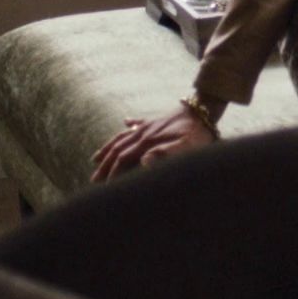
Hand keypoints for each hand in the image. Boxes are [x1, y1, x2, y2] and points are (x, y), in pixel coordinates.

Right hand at [90, 105, 215, 182]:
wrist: (204, 110)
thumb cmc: (196, 133)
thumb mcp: (184, 147)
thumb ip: (164, 154)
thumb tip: (143, 163)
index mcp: (147, 141)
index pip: (123, 159)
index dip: (113, 173)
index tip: (105, 188)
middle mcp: (143, 132)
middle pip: (117, 150)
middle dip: (105, 166)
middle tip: (94, 181)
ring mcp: (148, 125)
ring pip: (122, 137)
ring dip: (109, 148)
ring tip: (96, 158)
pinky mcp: (156, 120)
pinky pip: (137, 122)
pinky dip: (128, 124)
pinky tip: (125, 122)